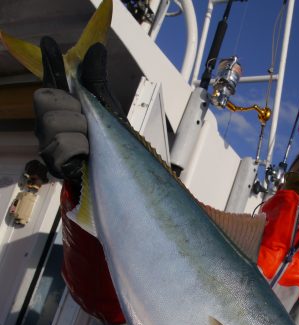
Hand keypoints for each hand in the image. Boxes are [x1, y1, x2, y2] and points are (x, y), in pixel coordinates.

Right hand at [33, 37, 124, 179]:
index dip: (50, 62)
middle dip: (70, 108)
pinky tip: (85, 156)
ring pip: (52, 124)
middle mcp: (48, 125)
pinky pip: (61, 146)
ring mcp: (48, 145)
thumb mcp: (106, 109)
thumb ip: (96, 81)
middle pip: (43, 99)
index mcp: (60, 108)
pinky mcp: (53, 164)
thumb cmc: (111, 143)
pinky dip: (79, 149)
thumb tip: (97, 49)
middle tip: (85, 123)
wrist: (120, 172)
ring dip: (78, 132)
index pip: (50, 81)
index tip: (49, 42)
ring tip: (89, 143)